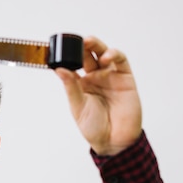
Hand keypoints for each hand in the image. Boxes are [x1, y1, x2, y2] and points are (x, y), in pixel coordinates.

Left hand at [54, 36, 141, 155]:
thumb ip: (70, 87)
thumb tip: (58, 69)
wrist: (114, 142)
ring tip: (88, 42)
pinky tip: (106, 57)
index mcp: (81, 83)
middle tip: (75, 40)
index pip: (73, 63)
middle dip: (82, 45)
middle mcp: (95, 77)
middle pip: (88, 55)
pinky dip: (114, 54)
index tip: (57, 47)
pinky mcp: (125, 79)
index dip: (67, 55)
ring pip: (104, 54)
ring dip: (97, 45)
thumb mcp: (77, 106)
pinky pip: (121, 61)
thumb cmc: (94, 127)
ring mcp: (110, 77)